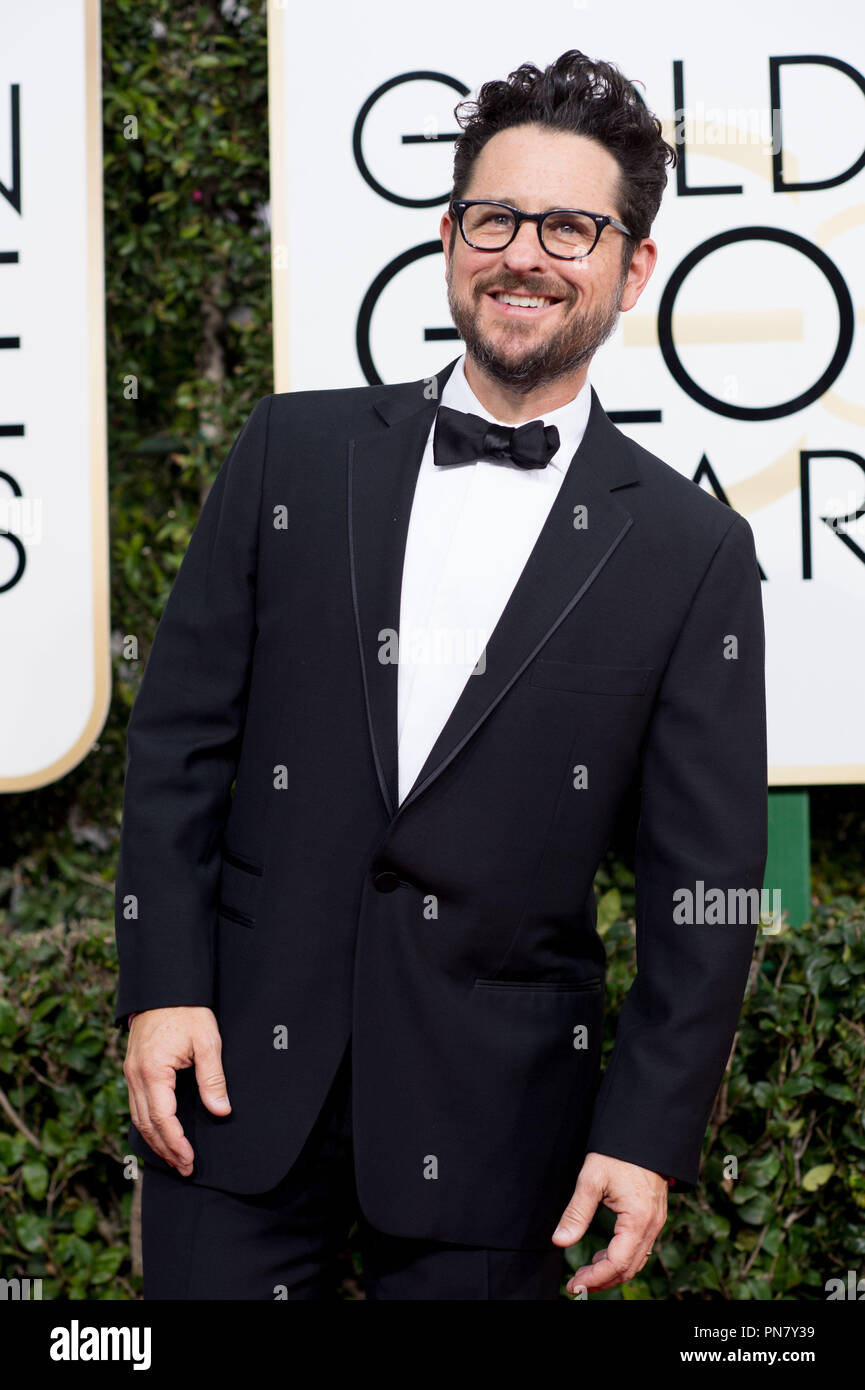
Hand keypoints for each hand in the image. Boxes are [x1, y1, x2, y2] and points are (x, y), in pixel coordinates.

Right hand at [123, 1006, 229, 1175]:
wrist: (164, 987)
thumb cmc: (187, 1011)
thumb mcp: (206, 1042)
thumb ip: (212, 1079)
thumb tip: (220, 1111)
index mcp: (152, 1071)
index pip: (162, 1119)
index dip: (176, 1143)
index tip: (189, 1160)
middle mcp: (135, 1076)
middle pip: (147, 1124)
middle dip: (165, 1149)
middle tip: (184, 1168)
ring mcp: (130, 1073)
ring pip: (138, 1118)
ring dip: (155, 1141)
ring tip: (174, 1158)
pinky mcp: (133, 1070)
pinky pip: (136, 1105)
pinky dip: (148, 1124)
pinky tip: (160, 1133)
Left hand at [552, 1151, 667, 1293]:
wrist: (643, 1133)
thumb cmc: (618, 1153)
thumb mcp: (591, 1179)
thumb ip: (576, 1213)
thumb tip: (559, 1241)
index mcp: (638, 1220)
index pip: (616, 1263)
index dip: (594, 1278)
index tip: (574, 1284)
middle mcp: (651, 1226)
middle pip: (628, 1268)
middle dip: (602, 1281)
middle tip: (576, 1283)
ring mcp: (655, 1222)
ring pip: (635, 1261)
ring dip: (611, 1272)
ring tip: (585, 1273)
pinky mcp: (653, 1217)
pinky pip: (639, 1249)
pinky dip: (620, 1258)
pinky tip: (601, 1255)